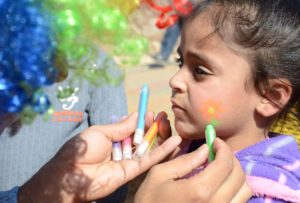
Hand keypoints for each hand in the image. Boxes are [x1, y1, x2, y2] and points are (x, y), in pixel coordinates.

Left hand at [18, 112, 181, 201]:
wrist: (71, 174)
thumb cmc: (82, 149)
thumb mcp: (101, 131)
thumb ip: (121, 126)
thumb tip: (135, 114)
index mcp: (112, 138)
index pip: (131, 128)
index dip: (141, 120)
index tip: (151, 112)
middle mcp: (121, 149)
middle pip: (141, 137)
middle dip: (152, 127)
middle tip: (163, 116)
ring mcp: (127, 161)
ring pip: (148, 148)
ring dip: (160, 136)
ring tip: (169, 124)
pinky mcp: (132, 172)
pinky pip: (149, 160)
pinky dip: (162, 151)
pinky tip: (175, 141)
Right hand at [135, 138, 251, 202]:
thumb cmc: (149, 200)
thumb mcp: (160, 175)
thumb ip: (185, 160)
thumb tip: (206, 149)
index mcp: (199, 191)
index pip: (225, 163)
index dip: (223, 148)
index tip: (215, 141)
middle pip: (239, 177)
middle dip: (230, 159)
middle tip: (217, 152)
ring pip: (244, 192)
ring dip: (235, 175)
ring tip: (219, 168)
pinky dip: (234, 190)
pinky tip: (219, 184)